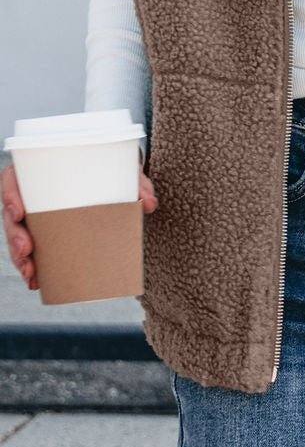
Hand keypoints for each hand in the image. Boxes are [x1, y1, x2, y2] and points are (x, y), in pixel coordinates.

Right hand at [2, 148, 158, 290]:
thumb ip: (138, 181)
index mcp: (41, 168)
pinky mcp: (48, 230)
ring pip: (18, 235)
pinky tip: (36, 281)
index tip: (19, 212)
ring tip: (32, 274)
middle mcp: (34, 191)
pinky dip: (33, 266)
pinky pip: (33, 248)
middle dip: (14, 236)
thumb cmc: (114, 165)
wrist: (118, 171)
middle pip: (12, 214)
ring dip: (20, 258)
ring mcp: (39, 213)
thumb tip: (149, 204)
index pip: (13, 178)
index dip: (9, 195)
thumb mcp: (125, 167)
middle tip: (27, 251)